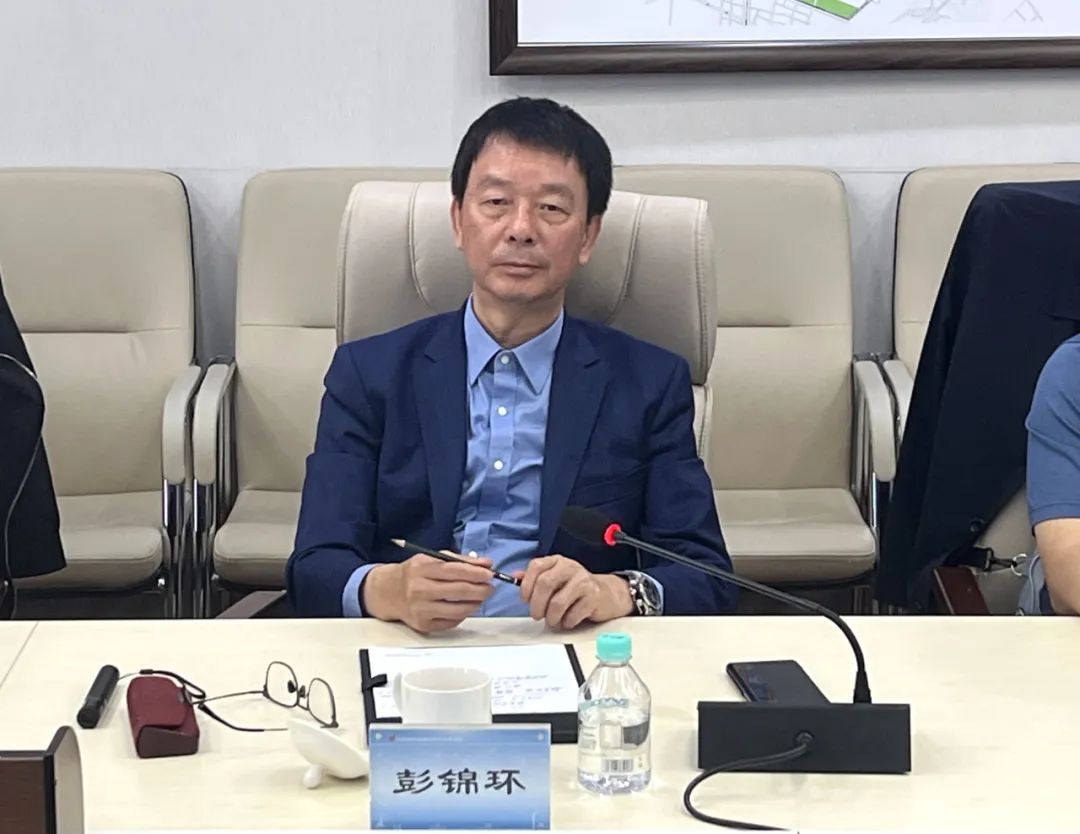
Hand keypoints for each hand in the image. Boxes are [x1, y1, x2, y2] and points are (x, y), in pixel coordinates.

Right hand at [363, 552, 494, 633]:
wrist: (387, 593)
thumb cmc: (413, 574)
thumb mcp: (432, 559)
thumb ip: (460, 560)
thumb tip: (486, 564)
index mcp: (422, 569)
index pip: (456, 571)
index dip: (477, 573)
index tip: (490, 574)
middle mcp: (420, 589)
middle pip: (460, 591)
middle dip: (481, 589)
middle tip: (490, 587)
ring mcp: (421, 609)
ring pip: (459, 609)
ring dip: (476, 604)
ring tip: (480, 598)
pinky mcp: (424, 625)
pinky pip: (452, 622)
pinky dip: (463, 614)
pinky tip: (464, 607)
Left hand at [516, 555, 633, 629]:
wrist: (608, 594)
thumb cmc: (576, 587)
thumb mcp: (556, 578)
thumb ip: (535, 578)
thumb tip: (515, 577)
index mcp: (557, 561)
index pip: (536, 566)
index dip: (527, 584)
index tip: (524, 599)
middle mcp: (570, 567)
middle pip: (545, 584)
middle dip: (537, 604)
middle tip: (536, 615)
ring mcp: (583, 581)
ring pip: (558, 602)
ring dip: (551, 617)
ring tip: (553, 621)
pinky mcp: (593, 597)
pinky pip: (572, 614)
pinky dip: (566, 622)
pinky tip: (567, 621)